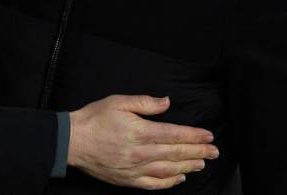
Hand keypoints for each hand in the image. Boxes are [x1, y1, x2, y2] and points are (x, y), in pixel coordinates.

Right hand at [68, 95, 218, 189]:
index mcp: (140, 132)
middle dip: (198, 152)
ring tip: (202, 163)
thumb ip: (146, 103)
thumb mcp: (119, 102)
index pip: (175, 135)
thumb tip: (167, 103)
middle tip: (214, 152)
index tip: (208, 137)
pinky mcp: (128, 180)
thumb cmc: (95, 118)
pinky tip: (179, 178)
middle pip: (176, 153)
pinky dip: (169, 182)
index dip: (194, 136)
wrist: (72, 142)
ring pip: (168, 170)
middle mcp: (140, 153)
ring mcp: (135, 169)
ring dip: (188, 166)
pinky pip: (153, 184)